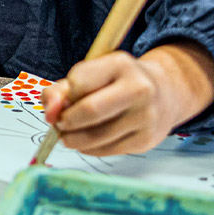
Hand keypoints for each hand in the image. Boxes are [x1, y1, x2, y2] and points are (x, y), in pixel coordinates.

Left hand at [40, 43, 213, 155]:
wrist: (164, 94)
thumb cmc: (117, 83)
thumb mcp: (92, 74)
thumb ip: (61, 90)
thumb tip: (50, 114)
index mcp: (121, 64)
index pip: (79, 81)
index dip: (64, 95)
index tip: (62, 101)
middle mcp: (139, 89)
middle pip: (90, 111)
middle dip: (65, 121)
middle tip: (59, 124)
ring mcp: (145, 116)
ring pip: (96, 136)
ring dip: (73, 139)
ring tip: (68, 134)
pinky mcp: (146, 140)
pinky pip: (107, 150)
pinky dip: (88, 148)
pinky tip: (86, 141)